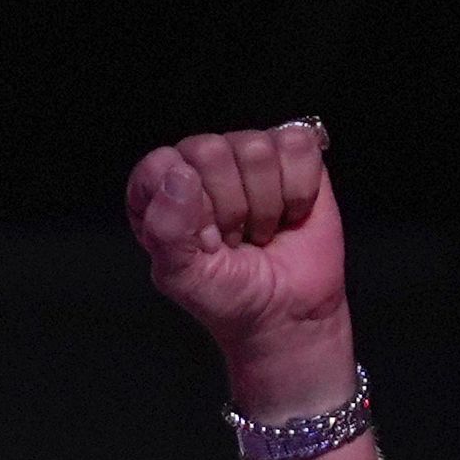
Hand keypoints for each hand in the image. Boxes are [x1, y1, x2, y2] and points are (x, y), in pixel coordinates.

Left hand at [126, 124, 349, 400]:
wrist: (288, 313)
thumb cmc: (230, 295)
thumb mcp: (182, 277)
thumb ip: (165, 231)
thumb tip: (180, 176)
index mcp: (159, 188)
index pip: (161, 165)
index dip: (187, 206)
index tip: (203, 242)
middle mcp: (199, 163)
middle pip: (212, 150)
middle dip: (230, 208)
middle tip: (235, 239)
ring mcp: (246, 154)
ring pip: (257, 149)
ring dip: (266, 205)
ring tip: (260, 230)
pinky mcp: (293, 153)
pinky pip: (298, 146)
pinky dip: (300, 191)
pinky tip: (290, 213)